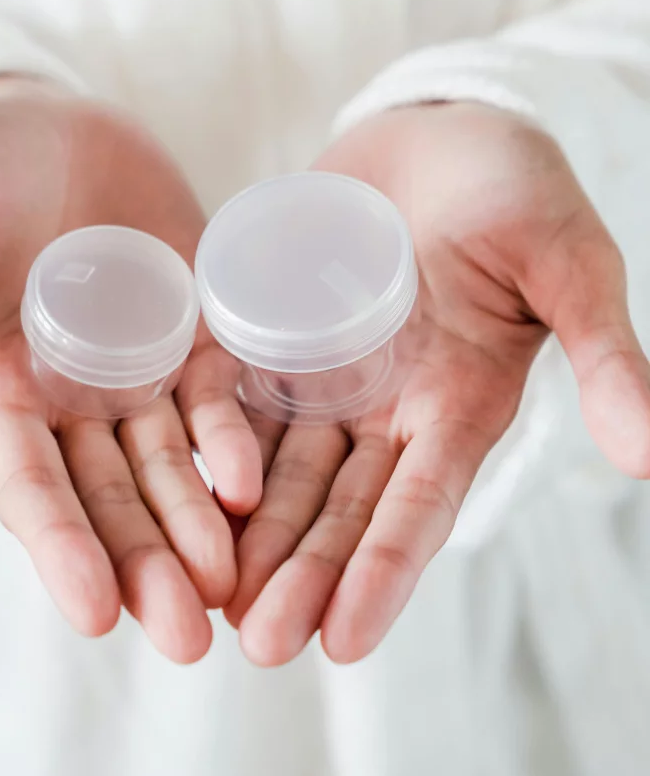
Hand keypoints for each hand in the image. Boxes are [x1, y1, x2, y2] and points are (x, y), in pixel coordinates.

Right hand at [0, 75, 260, 660]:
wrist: (48, 118)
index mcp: (3, 390)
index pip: (32, 485)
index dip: (60, 546)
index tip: (94, 613)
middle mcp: (74, 397)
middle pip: (113, 499)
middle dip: (147, 566)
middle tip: (189, 638)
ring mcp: (141, 369)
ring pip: (173, 466)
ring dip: (201, 529)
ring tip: (234, 590)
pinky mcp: (197, 331)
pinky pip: (222, 396)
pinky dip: (234, 440)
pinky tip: (256, 484)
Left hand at [226, 102, 649, 664]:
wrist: (438, 129)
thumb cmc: (516, 188)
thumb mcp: (567, 261)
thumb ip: (603, 352)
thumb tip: (649, 452)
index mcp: (460, 403)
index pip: (420, 503)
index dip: (385, 571)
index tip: (344, 643)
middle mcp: (390, 407)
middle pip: (341, 506)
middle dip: (303, 574)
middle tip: (258, 645)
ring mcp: (328, 376)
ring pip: (282, 470)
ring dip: (251, 535)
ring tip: (209, 596)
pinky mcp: (276, 336)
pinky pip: (235, 399)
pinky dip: (211, 450)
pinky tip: (173, 498)